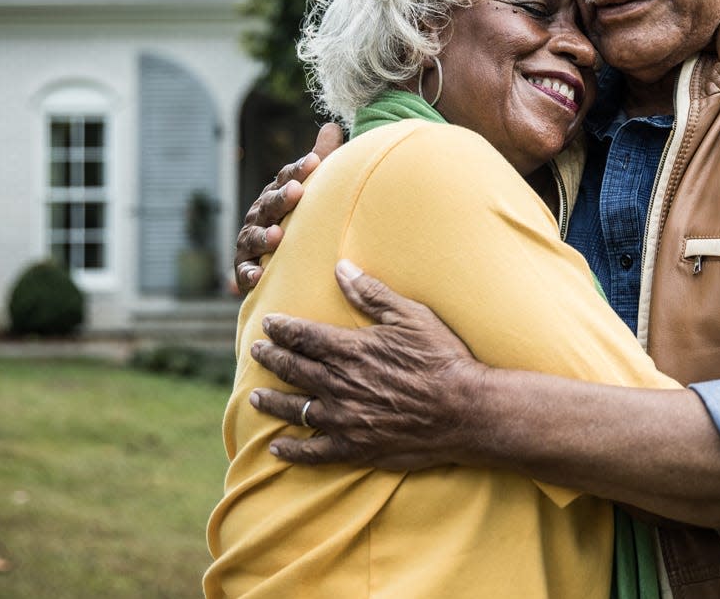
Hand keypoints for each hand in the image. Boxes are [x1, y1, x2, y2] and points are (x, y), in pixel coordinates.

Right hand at [233, 123, 343, 295]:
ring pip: (254, 237)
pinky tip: (258, 277)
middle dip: (282, 198)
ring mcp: (249, 241)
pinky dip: (248, 274)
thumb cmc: (299, 216)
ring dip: (263, 236)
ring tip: (277, 236)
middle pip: (270, 204)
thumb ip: (322, 159)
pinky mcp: (244, 268)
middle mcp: (260, 214)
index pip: (287, 177)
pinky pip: (244, 272)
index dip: (300, 170)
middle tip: (297, 192)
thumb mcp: (310, 189)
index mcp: (276, 193)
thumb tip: (332, 126)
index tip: (315, 161)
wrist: (279, 258)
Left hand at [249, 260, 486, 468]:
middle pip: (293, 369)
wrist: (464, 409)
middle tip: (255, 351)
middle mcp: (340, 385)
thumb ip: (372, 294)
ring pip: (295, 410)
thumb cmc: (442, 358)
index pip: (304, 336)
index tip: (268, 324)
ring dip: (271, 402)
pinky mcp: (355, 448)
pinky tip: (277, 448)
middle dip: (270, 358)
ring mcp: (345, 419)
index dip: (282, 329)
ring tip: (256, 397)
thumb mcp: (411, 316)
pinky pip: (313, 451)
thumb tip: (342, 268)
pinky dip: (292, 450)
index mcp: (351, 350)